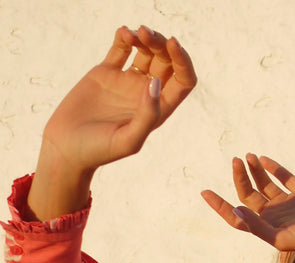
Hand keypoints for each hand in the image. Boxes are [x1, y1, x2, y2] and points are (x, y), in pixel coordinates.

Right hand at [27, 26, 196, 219]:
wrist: (65, 148)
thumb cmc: (98, 151)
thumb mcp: (128, 140)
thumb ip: (147, 115)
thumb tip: (156, 83)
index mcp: (158, 110)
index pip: (183, 81)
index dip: (183, 61)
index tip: (172, 44)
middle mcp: (145, 94)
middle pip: (166, 61)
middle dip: (161, 44)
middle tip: (146, 35)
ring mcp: (126, 82)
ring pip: (146, 52)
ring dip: (145, 37)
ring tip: (134, 34)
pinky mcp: (105, 73)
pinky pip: (121, 49)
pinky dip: (125, 37)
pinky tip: (123, 32)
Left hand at [201, 155, 294, 252]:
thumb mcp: (282, 238)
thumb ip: (258, 226)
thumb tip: (236, 211)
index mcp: (267, 229)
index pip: (237, 217)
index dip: (219, 206)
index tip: (204, 192)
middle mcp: (275, 216)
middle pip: (249, 195)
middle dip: (239, 178)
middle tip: (236, 161)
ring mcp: (289, 204)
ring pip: (264, 184)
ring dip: (254, 171)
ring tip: (248, 156)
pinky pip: (283, 177)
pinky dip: (273, 168)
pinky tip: (263, 158)